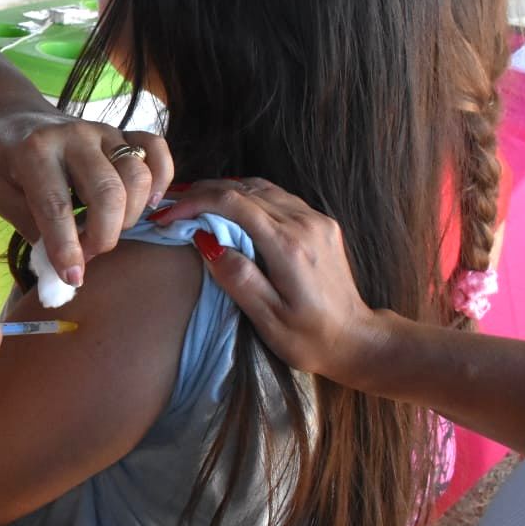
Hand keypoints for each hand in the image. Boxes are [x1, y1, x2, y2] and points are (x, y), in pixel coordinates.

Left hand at [0, 117, 172, 286]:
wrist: (12, 120)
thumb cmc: (4, 163)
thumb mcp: (1, 197)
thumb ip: (32, 228)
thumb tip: (64, 266)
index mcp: (34, 152)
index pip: (56, 205)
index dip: (66, 246)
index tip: (72, 277)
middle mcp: (74, 136)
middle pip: (108, 192)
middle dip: (103, 235)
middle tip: (88, 253)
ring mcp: (102, 131)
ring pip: (137, 176)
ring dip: (129, 215)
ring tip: (104, 229)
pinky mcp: (121, 131)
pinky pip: (155, 149)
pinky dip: (161, 178)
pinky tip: (147, 203)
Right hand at [149, 178, 389, 387]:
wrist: (357, 339)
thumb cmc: (310, 338)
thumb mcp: (268, 320)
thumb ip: (237, 278)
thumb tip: (205, 240)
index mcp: (288, 247)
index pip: (233, 203)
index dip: (194, 202)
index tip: (167, 215)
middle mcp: (304, 223)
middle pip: (243, 188)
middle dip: (201, 192)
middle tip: (170, 206)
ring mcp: (315, 219)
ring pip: (259, 186)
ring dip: (222, 190)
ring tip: (191, 202)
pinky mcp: (320, 222)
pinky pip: (275, 195)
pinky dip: (244, 195)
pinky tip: (226, 207)